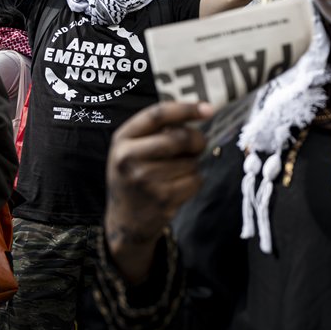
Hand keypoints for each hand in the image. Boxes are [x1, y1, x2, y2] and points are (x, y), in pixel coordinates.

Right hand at [104, 101, 212, 283]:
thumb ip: (157, 129)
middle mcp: (128, 158)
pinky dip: (194, 181)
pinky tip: (178, 187)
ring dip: (193, 164)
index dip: (186, 109)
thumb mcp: (132, 148)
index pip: (157, 114)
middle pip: (179, 138)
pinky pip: (195, 181)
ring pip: (190, 162)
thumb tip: (201, 112)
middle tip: (199, 144)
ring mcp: (144, 180)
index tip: (208, 108)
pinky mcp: (161, 199)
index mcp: (122, 139)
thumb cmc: (135, 175)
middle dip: (197, 139)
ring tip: (176, 172)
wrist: (125, 221)